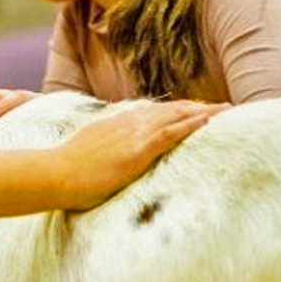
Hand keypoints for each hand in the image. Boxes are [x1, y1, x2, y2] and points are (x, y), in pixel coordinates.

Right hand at [59, 100, 227, 209]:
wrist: (55, 174)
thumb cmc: (65, 171)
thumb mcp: (87, 152)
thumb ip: (103, 149)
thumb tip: (109, 156)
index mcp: (117, 124)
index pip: (154, 112)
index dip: (176, 110)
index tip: (194, 109)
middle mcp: (128, 123)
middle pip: (170, 110)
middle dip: (196, 107)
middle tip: (221, 107)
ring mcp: (133, 134)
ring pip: (175, 116)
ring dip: (202, 111)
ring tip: (225, 110)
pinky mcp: (137, 150)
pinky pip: (170, 133)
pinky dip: (191, 124)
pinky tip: (208, 120)